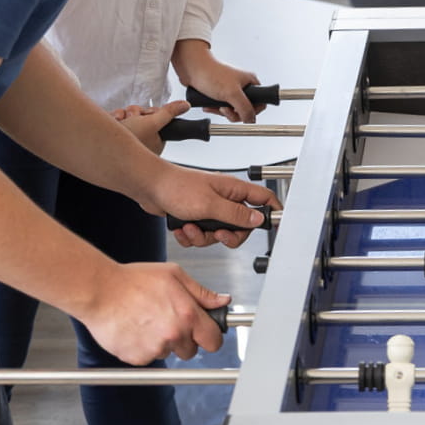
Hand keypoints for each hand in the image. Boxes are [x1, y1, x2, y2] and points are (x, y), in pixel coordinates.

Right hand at [77, 261, 231, 364]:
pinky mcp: (136, 358)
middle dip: (185, 340)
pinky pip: (148, 358)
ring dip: (162, 342)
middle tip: (168, 321)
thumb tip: (222, 301)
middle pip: (191, 351)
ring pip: (168, 353)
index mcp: (187, 315)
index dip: (210, 337)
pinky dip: (144, 347)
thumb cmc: (134, 280)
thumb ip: (201, 292)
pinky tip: (135, 329)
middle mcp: (173, 335)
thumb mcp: (174, 275)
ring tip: (147, 320)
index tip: (205, 334)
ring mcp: (154, 349)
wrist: (100, 291)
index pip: (214, 341)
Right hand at [111, 100, 190, 154]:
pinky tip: (114, 124)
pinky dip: (115, 119)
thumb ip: (169, 113)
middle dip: (135, 114)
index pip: (157, 118)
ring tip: (121, 123)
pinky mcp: (115, 137)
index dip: (151, 113)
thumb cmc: (127, 143)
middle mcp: (143, 143)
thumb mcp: (151, 123)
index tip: (147, 114)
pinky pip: (118, 120)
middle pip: (142, 116)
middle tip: (133, 119)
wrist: (100, 150)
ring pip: (130, 116)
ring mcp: (128, 140)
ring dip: (124, 115)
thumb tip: (185, 106)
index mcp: (155, 143)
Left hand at [142, 163, 279, 249]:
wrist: (149, 188)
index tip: (275, 224)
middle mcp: (224, 199)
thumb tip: (258, 219)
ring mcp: (210, 208)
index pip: (263, 199)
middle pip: (241, 225)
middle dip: (227, 236)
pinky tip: (182, 228)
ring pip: (218, 234)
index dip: (272, 211)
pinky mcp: (196, 217)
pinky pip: (202, 235)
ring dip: (203, 237)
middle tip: (217, 234)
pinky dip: (191, 236)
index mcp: (233, 190)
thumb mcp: (209, 205)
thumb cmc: (176, 187)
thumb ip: (236, 214)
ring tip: (190, 227)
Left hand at [174, 40, 263, 121]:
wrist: (192, 68)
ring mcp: (231, 90)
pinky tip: (209, 106)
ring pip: (233, 110)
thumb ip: (245, 108)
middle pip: (245, 109)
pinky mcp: (220, 94)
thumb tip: (251, 120)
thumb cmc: (211, 73)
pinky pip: (222, 107)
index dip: (252, 111)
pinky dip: (215, 109)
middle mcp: (242, 86)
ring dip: (222, 112)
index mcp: (250, 82)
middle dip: (234, 113)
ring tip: (215, 106)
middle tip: (225, 108)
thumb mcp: (232, 93)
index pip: (261, 102)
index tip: (242, 113)